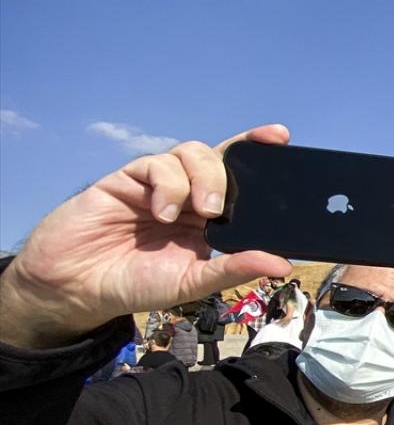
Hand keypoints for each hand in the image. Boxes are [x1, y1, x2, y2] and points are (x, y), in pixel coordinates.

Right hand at [0, 125, 293, 349]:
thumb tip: (281, 264)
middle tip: (227, 204)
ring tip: (203, 212)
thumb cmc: (139, 283)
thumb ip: (234, 269)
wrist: (79, 286)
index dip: (261, 154)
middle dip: (240, 155)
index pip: (245, 178)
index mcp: (213, 217)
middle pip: (224, 157)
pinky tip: (162, 211)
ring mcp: (162, 183)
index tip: (282, 138)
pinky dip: (168, 185)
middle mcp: (191, 194)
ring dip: (206, 178)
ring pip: (195, 153)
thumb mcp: (193, 282)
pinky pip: (158, 164)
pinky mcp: (130, 178)